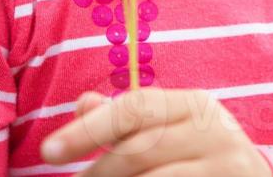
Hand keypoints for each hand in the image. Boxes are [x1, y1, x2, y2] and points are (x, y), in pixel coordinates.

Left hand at [40, 87, 269, 175]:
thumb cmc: (197, 152)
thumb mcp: (168, 126)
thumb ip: (124, 117)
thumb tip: (82, 102)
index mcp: (195, 104)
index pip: (135, 108)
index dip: (88, 129)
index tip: (48, 152)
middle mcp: (213, 130)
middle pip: (140, 149)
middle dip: (97, 171)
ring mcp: (224, 166)